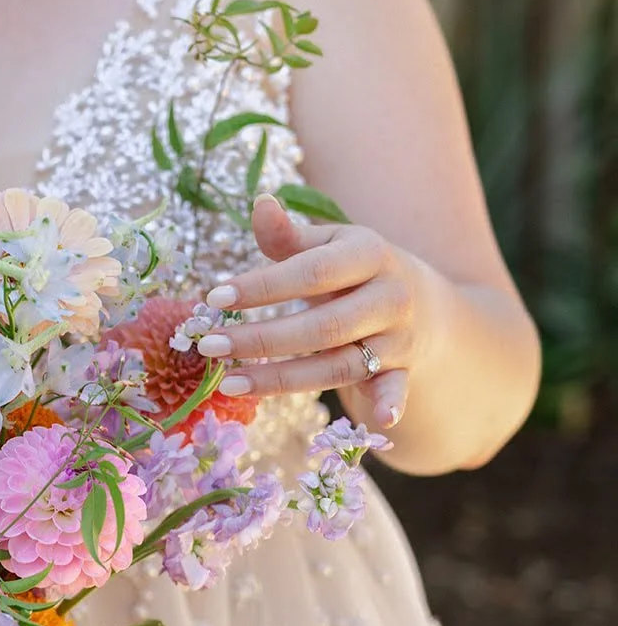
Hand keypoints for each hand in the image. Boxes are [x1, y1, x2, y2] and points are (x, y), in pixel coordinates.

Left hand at [196, 193, 418, 431]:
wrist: (418, 299)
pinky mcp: (401, 368)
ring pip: (339, 364)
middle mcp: (388, 295)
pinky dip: (390, 403)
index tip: (213, 297)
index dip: (262, 286)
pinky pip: (396, 388)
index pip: (310, 271)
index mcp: (368, 253)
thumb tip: (260, 203)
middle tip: (208, 346)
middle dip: (261, 339)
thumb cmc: (351, 271)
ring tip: (229, 384)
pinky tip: (377, 422)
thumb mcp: (327, 246)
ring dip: (283, 379)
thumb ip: (288, 237)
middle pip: (321, 325)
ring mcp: (396, 336)